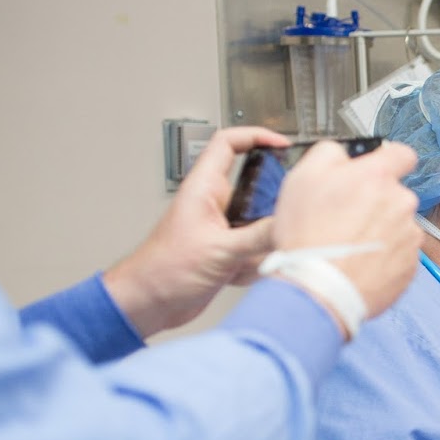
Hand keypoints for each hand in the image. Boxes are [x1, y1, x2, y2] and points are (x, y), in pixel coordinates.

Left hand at [103, 127, 289, 336]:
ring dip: (264, 244)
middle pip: (257, 188)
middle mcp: (215, 205)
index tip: (282, 144)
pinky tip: (240, 275)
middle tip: (286, 215)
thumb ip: (260, 237)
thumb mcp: (220, 250)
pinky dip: (255, 265)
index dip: (256, 136)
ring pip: (261, 225)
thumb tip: (291, 224)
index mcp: (204, 190)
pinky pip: (257, 251)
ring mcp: (222, 229)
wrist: (148, 303)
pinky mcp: (226, 252)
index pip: (229, 144)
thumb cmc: (162, 270)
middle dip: (273, 207)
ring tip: (254, 258)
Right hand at [270, 139, 421, 318]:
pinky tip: (360, 263)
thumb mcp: (302, 177)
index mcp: (378, 177)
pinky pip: (400, 254)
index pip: (402, 154)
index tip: (377, 173)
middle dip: (375, 203)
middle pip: (395, 195)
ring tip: (349, 246)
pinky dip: (384, 257)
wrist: (319, 289)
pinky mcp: (411, 265)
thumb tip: (343, 154)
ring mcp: (410, 236)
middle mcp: (402, 202)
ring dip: (380, 231)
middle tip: (345, 220)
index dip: (389, 161)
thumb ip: (329, 154)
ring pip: (398, 225)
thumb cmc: (308, 235)